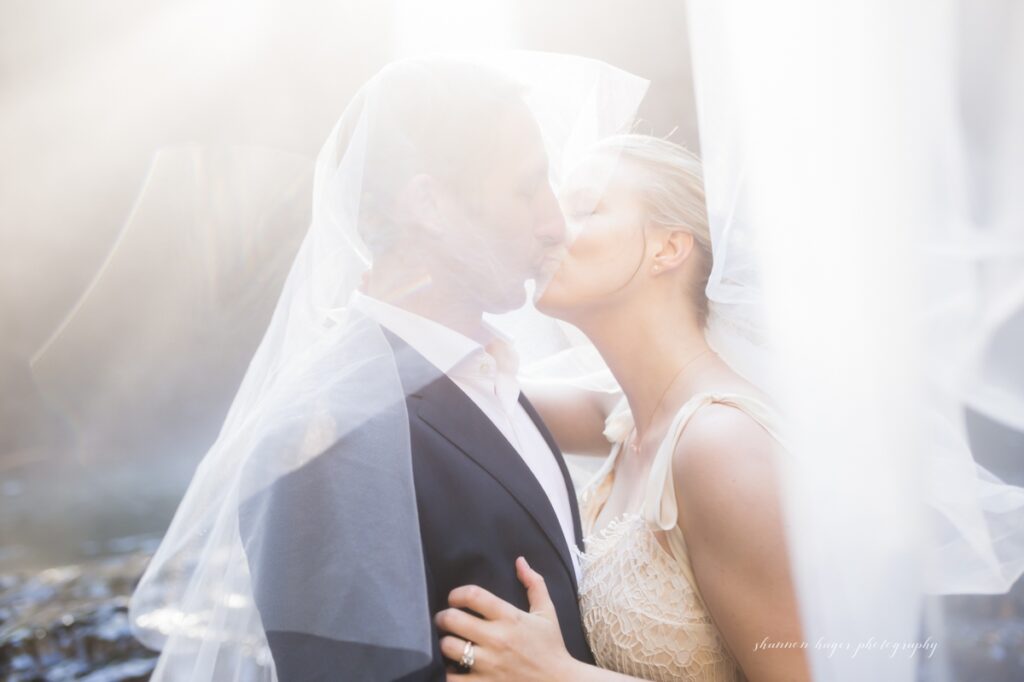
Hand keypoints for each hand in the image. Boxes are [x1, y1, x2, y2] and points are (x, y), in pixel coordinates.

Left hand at [435, 557, 577, 680]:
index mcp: (510, 617)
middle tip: (444, 620)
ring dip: (444, 643)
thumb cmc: (551, 647)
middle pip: (452, 619)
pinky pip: (452, 677)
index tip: (454, 599)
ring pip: (448, 647)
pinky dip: (449, 671)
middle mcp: (497, 638)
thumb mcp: (546, 612)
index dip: (456, 594)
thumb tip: (520, 561)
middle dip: (443, 618)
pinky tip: (454, 667)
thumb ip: (534, 584)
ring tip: (449, 643)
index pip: (473, 595)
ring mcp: (489, 664)